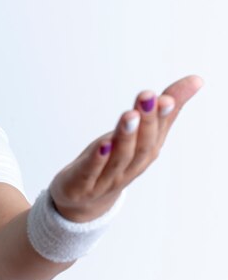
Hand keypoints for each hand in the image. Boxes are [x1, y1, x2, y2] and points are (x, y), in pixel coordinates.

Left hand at [49, 74, 203, 221]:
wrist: (82, 199)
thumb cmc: (112, 160)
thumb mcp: (136, 134)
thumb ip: (163, 110)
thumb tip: (196, 79)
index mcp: (145, 153)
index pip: (156, 133)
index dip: (162, 115)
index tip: (165, 97)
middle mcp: (130, 167)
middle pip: (141, 145)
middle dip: (146, 121)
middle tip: (148, 97)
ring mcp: (107, 178)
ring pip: (119, 158)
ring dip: (125, 136)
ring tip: (129, 115)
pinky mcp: (83, 185)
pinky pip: (93, 172)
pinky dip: (98, 159)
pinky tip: (102, 143)